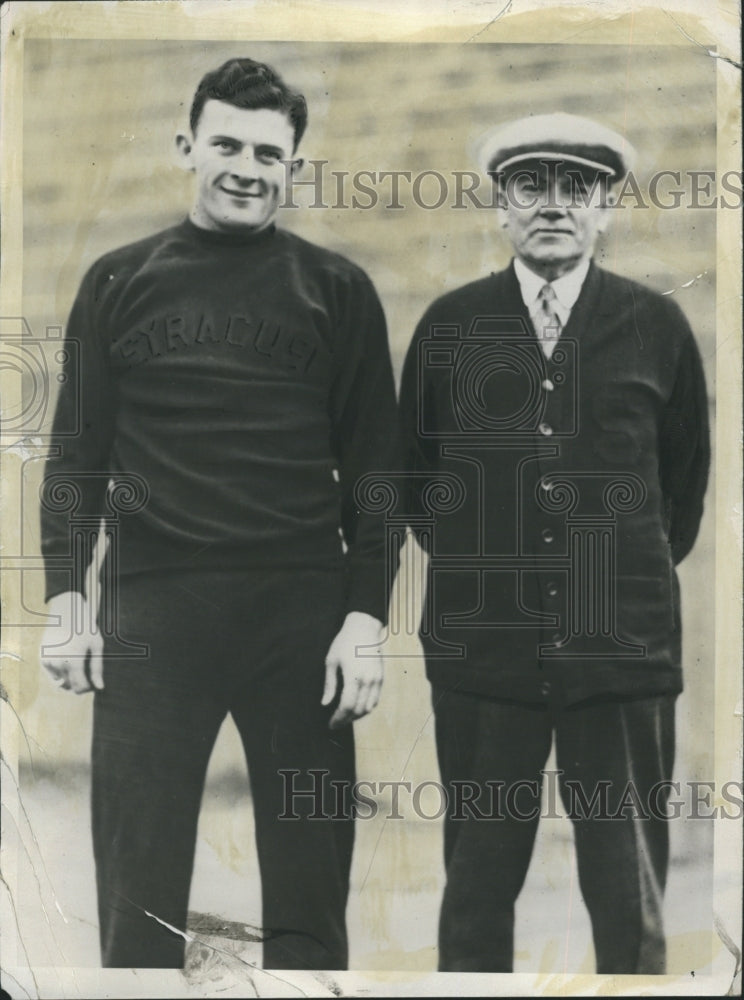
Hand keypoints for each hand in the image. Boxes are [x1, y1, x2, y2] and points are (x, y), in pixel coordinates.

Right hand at [40, 591, 103, 694]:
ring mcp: (49, 661)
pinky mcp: (42, 658)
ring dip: (69, 678)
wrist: (66, 613)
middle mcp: (59, 663)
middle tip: (87, 674)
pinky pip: (52, 674)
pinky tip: (67, 662)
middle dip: (79, 684)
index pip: (80, 687)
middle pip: (70, 686)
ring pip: (60, 682)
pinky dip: (60, 673)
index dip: (88, 688)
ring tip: (78, 665)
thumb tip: (99, 687)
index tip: (93, 683)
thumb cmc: (85, 628)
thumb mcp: (96, 646)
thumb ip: (97, 668)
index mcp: (74, 661)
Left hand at [322, 611, 382, 728]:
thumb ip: (330, 684)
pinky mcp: (381, 677)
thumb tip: (325, 703)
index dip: (338, 718)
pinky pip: (375, 699)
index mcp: (353, 676)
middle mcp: (367, 680)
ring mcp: (376, 679)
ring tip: (345, 717)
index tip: (331, 724)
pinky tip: (356, 708)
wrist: (364, 627)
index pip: (346, 706)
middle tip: (336, 722)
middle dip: (346, 720)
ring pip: (368, 707)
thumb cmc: (344, 642)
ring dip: (356, 716)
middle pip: (358, 710)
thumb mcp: (331, 661)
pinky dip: (366, 708)